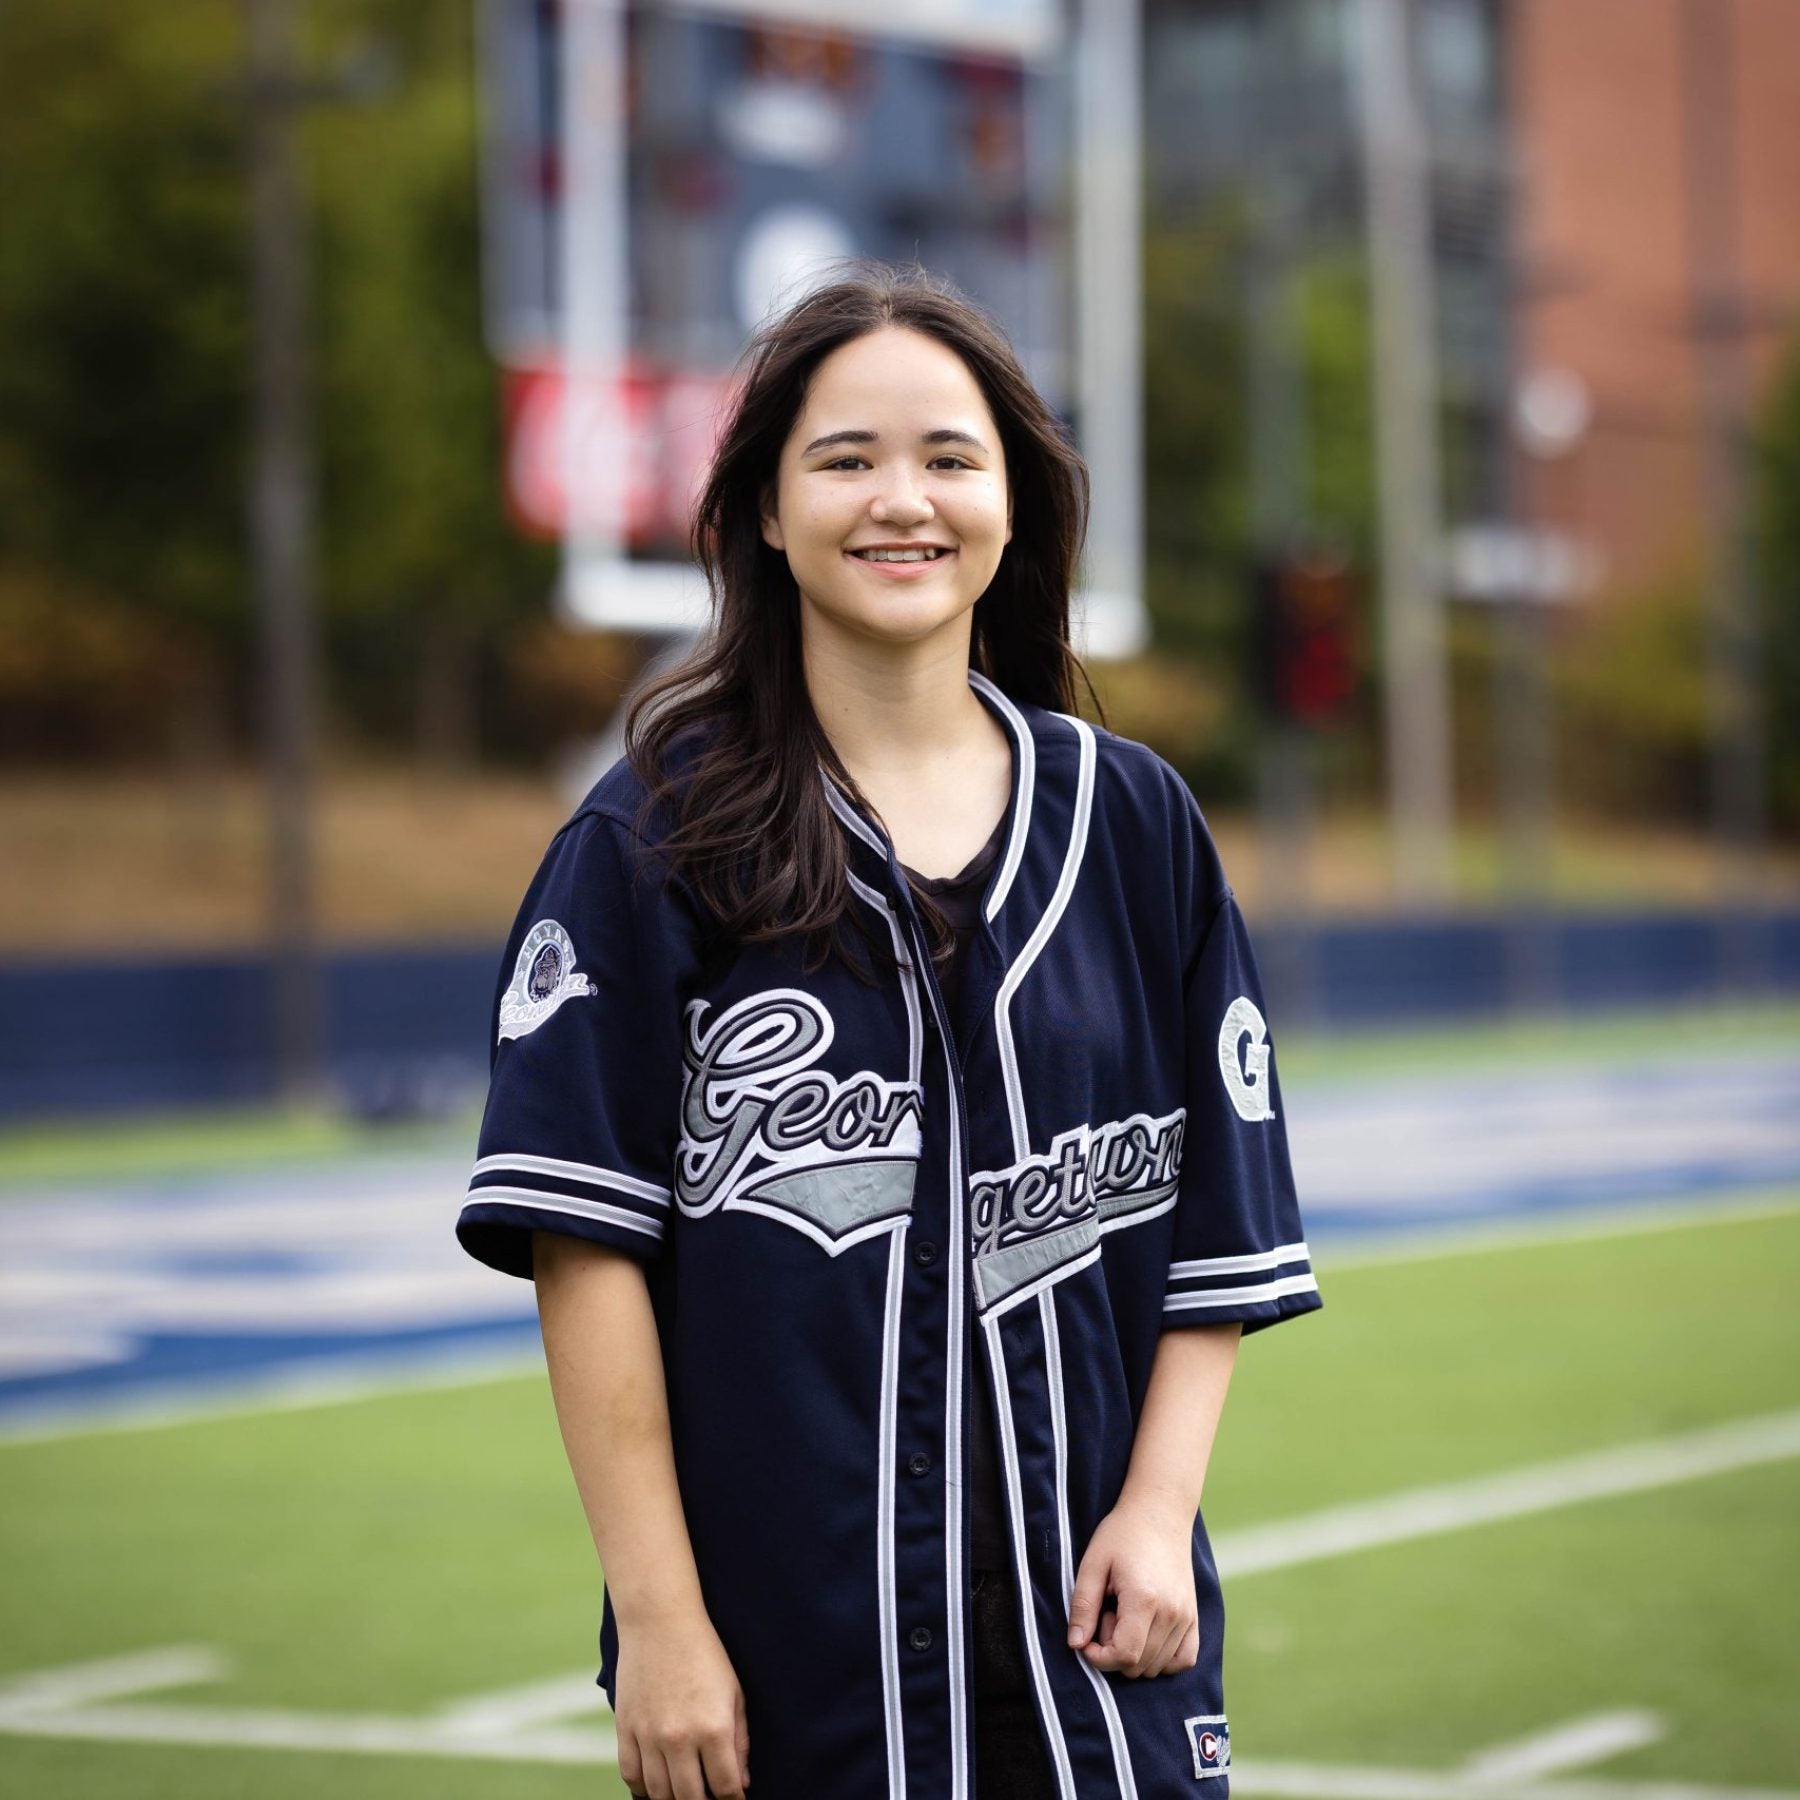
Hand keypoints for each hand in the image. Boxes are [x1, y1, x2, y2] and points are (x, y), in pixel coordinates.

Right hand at [614, 1606, 750, 1798]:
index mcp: (714, 1728)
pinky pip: (630, 1775)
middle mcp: (680, 1738)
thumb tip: (741, 1783)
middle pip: (690, 1798)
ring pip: (659, 1793)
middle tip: (709, 1797)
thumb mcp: (734, 1693)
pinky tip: (656, 1784)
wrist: (661, 1621)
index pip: (726, 1788)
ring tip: (684, 1792)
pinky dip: (643, 1787)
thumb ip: (740, 1740)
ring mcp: (649, 1735)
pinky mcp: (625, 1728)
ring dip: (673, 1799)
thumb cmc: (705, 1654)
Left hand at [1065, 1492, 1199, 1678]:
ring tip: (1126, 1616)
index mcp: (1144, 1600)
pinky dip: (1163, 1660)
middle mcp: (1171, 1613)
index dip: (1098, 1657)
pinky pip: (1184, 1660)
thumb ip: (1083, 1606)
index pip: (1124, 1656)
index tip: (1086, 1639)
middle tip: (1108, 1614)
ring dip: (1135, 1653)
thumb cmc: (1122, 1534)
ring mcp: (1187, 1617)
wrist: (1159, 1513)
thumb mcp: (1093, 1564)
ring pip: (1158, 1667)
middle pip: (1139, 1665)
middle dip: (1113, 1650)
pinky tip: (1146, 1637)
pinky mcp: (1194, 1617)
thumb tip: (1075, 1645)